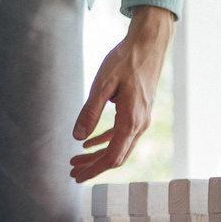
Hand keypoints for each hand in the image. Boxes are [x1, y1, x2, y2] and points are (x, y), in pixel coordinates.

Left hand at [71, 5, 175, 182]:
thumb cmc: (125, 61)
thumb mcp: (102, 85)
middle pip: (116, 156)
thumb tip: (77, 138)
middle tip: (71, 172)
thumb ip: (90, 112)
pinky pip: (122, 134)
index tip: (76, 177)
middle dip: (93, 166)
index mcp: (131, 120)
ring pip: (119, 146)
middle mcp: (140, 124)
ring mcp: (141, 118)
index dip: (93, 169)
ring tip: (76, 160)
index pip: (112, 157)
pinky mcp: (139, 111)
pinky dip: (105, 141)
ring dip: (97, 155)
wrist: (149, 44)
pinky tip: (88, 142)